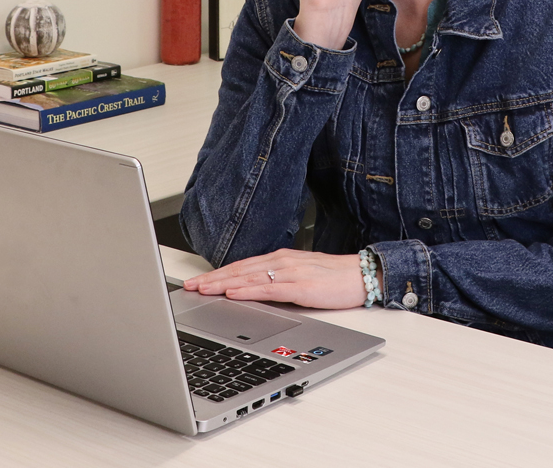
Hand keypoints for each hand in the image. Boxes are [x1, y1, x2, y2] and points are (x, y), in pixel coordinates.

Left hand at [183, 248, 366, 309]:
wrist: (362, 275)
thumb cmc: (333, 278)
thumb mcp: (299, 276)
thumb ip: (277, 281)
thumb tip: (252, 291)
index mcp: (280, 259)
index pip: (241, 266)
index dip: (217, 274)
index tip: (197, 281)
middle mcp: (281, 262)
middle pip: (239, 270)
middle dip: (212, 279)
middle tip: (190, 286)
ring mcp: (291, 273)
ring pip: (249, 278)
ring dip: (223, 283)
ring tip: (203, 289)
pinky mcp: (301, 286)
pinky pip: (269, 288)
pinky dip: (248, 290)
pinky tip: (233, 293)